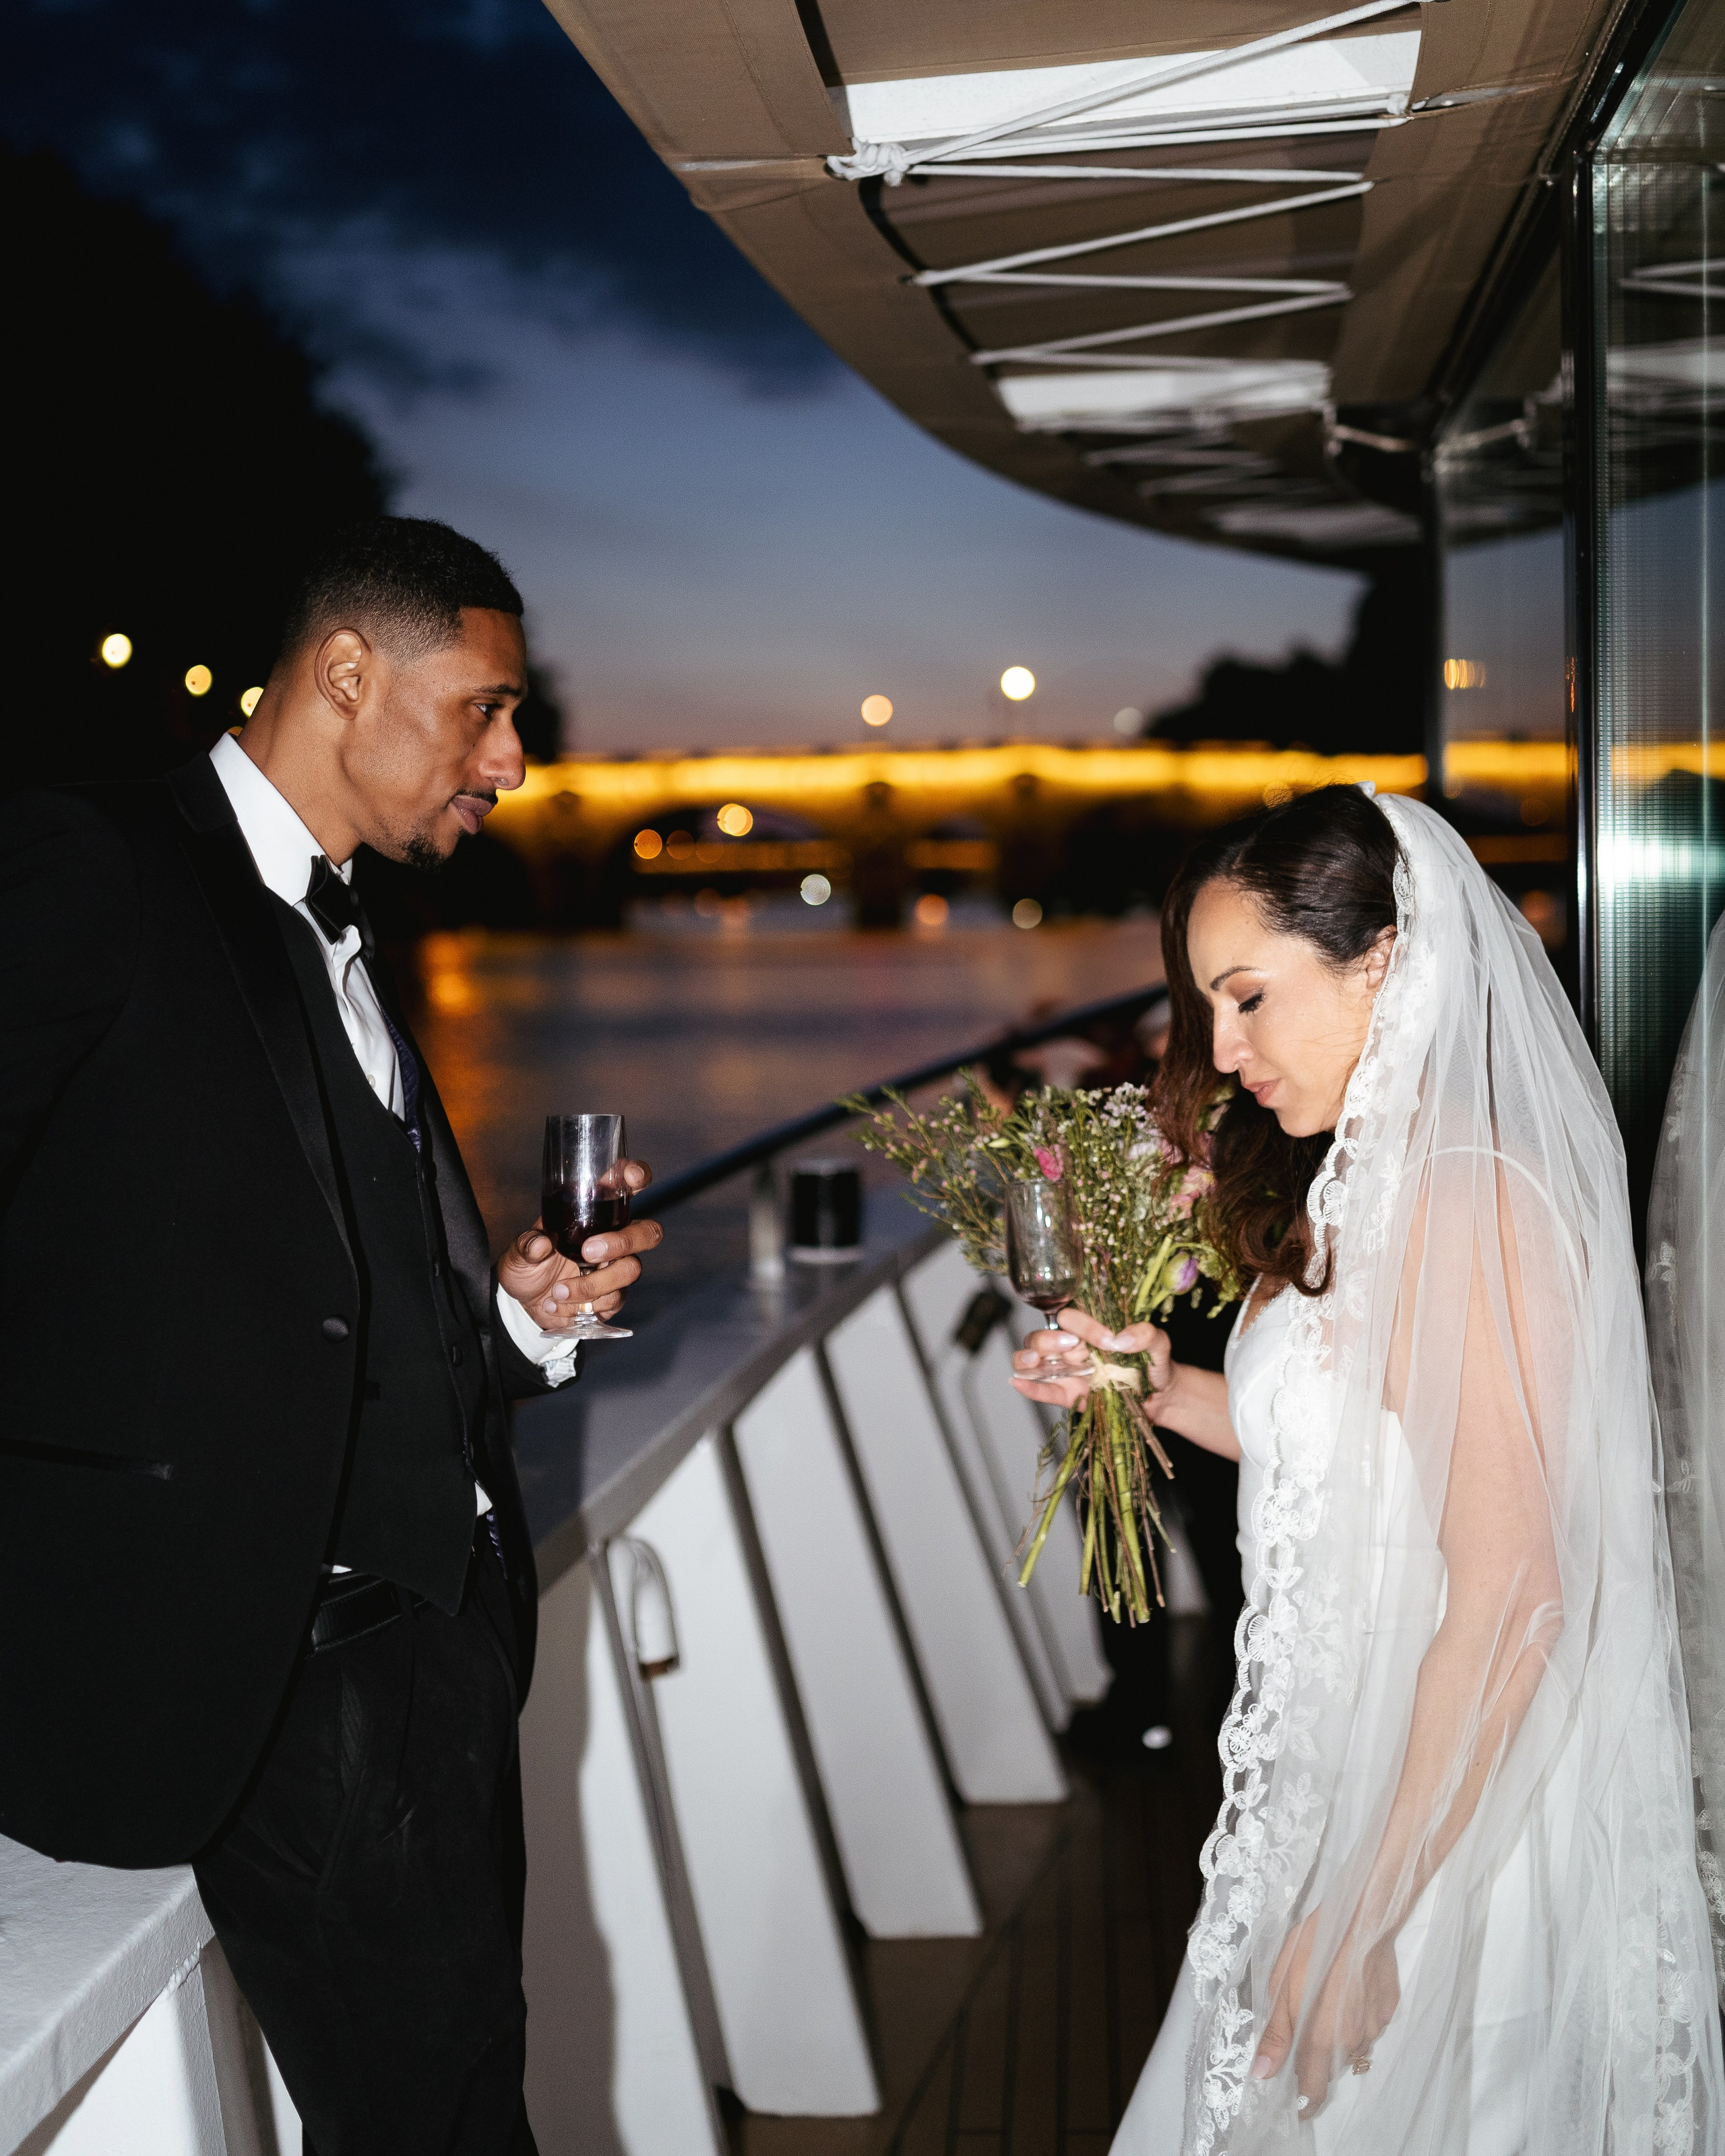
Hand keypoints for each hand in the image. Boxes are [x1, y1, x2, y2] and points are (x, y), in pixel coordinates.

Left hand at [497, 1159, 662, 1332]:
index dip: (637, 1177)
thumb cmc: (527, 1266)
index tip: (632, 1178)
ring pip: (630, 1269)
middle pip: (648, 1233)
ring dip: (593, 1283)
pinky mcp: (614, 1295)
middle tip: (588, 1252)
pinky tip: (558, 1304)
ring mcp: (616, 1267)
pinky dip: (583, 1303)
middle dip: (623, 1242)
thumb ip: (527, 1245)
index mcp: (593, 1214)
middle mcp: (613, 1237)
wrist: (527, 1306)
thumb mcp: (518, 1253)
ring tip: (558, 1291)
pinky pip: (614, 1298)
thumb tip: (541, 1244)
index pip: (625, 1188)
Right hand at [1009, 1303, 1173, 1408]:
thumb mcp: (1159, 1343)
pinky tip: (1018, 1382)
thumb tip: (1122, 1339)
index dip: (1085, 1326)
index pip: (1071, 1317)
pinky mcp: (1068, 1395)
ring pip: (1032, 1359)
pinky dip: (1029, 1387)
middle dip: (1050, 1339)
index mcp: (1088, 1329)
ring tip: (1035, 1361)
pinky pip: (1043, 1390)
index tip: (1110, 1341)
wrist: (1160, 1396)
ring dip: (1027, 1357)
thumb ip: (1145, 1334)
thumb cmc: (1154, 1362)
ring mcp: (1067, 1372)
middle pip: (1041, 1337)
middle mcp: (1071, 1347)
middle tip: (1072, 1346)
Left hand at [1251, 1907, 1400, 2113]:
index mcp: (1321, 2040)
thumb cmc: (1316, 1945)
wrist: (1364, 1915)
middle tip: (1303, 2021)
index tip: (1292, 2100)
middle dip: (1314, 2056)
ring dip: (1335, 2035)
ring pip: (1350, 2047)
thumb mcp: (1282, 1984)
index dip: (1302, 2101)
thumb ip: (1276, 2033)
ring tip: (1326, 1997)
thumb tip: (1262, 2074)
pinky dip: (1355, 2018)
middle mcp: (1351, 2043)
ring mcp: (1374, 2028)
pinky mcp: (1388, 2011)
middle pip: (1329, 2068)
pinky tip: (1347, 1988)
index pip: (1314, 2092)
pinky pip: (1367, 2027)